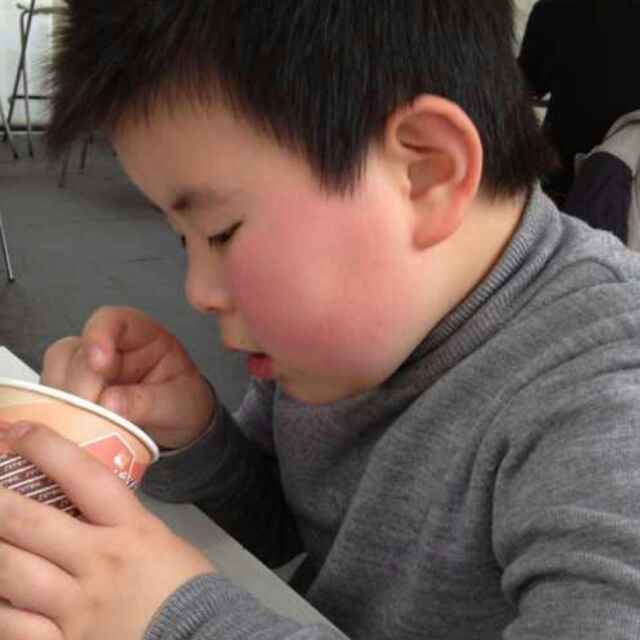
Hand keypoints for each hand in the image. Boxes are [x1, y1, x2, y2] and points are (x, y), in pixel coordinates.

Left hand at [0, 420, 214, 639]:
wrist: (202, 637)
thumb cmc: (184, 588)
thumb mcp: (157, 540)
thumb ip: (115, 524)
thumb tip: (74, 508)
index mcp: (131, 529)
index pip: (83, 475)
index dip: (46, 448)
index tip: (18, 431)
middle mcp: (100, 562)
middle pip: (30, 524)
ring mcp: (79, 609)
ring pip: (9, 574)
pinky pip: (11, 628)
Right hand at [41, 306, 214, 448]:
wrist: (178, 423)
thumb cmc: (182, 401)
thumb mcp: (178, 403)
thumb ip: (149, 402)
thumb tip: (110, 403)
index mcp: (140, 334)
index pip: (112, 320)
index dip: (100, 336)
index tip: (100, 364)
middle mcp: (107, 346)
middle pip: (77, 351)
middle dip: (81, 384)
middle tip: (93, 414)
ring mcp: (85, 368)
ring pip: (56, 372)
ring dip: (65, 401)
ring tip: (86, 426)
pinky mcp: (71, 392)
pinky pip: (52, 397)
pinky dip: (59, 414)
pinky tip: (74, 430)